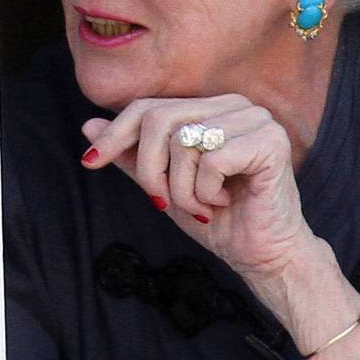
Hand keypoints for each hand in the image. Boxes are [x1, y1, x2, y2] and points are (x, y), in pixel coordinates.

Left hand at [80, 93, 316, 295]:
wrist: (262, 255)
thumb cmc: (216, 220)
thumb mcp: (163, 185)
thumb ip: (132, 155)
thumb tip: (88, 126)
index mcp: (211, 107)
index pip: (149, 107)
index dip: (115, 134)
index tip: (90, 161)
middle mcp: (234, 104)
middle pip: (160, 120)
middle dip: (149, 169)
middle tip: (162, 200)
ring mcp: (256, 119)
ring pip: (183, 141)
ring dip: (181, 188)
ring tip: (202, 206)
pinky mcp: (271, 141)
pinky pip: (212, 160)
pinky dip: (205, 192)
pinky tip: (223, 204)